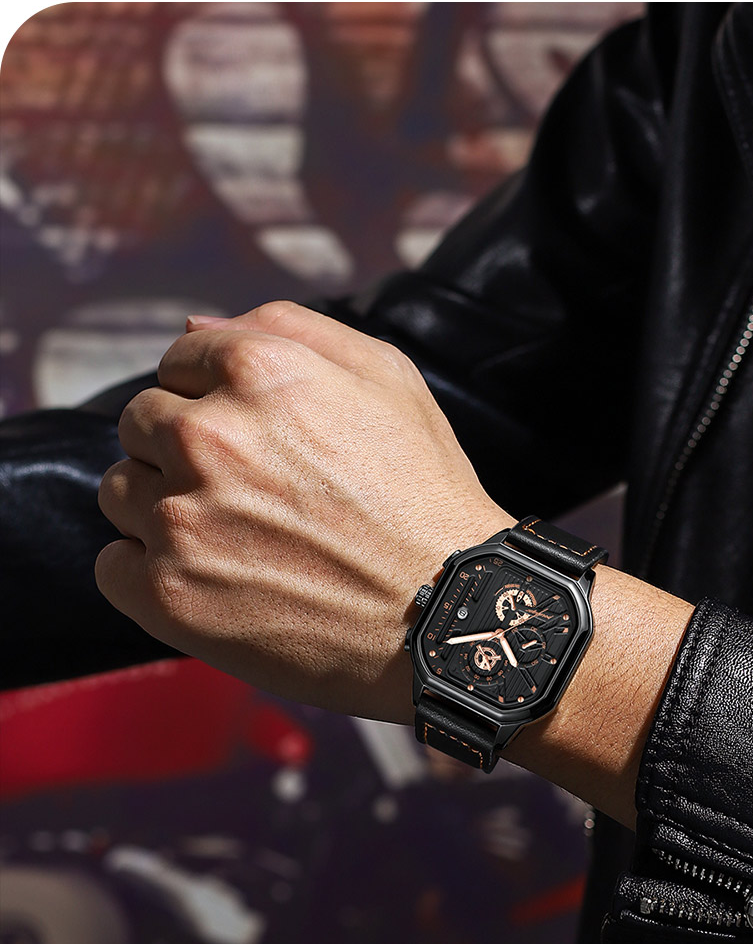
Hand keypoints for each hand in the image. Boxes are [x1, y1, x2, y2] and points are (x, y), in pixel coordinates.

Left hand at [96, 301, 512, 721]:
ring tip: (240, 544)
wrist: (448, 616)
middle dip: (183, 453)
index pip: (176, 364)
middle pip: (141, 425)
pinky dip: (150, 576)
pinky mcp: (169, 594)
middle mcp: (207, 436)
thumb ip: (289, 329)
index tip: (252, 443)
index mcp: (257, 370)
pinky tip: (212, 584)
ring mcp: (181, 518)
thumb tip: (191, 326)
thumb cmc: (425, 497)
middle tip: (251, 498)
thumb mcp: (388, 379)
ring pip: (121, 493)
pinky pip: (112, 568)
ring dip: (163, 511)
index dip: (214, 401)